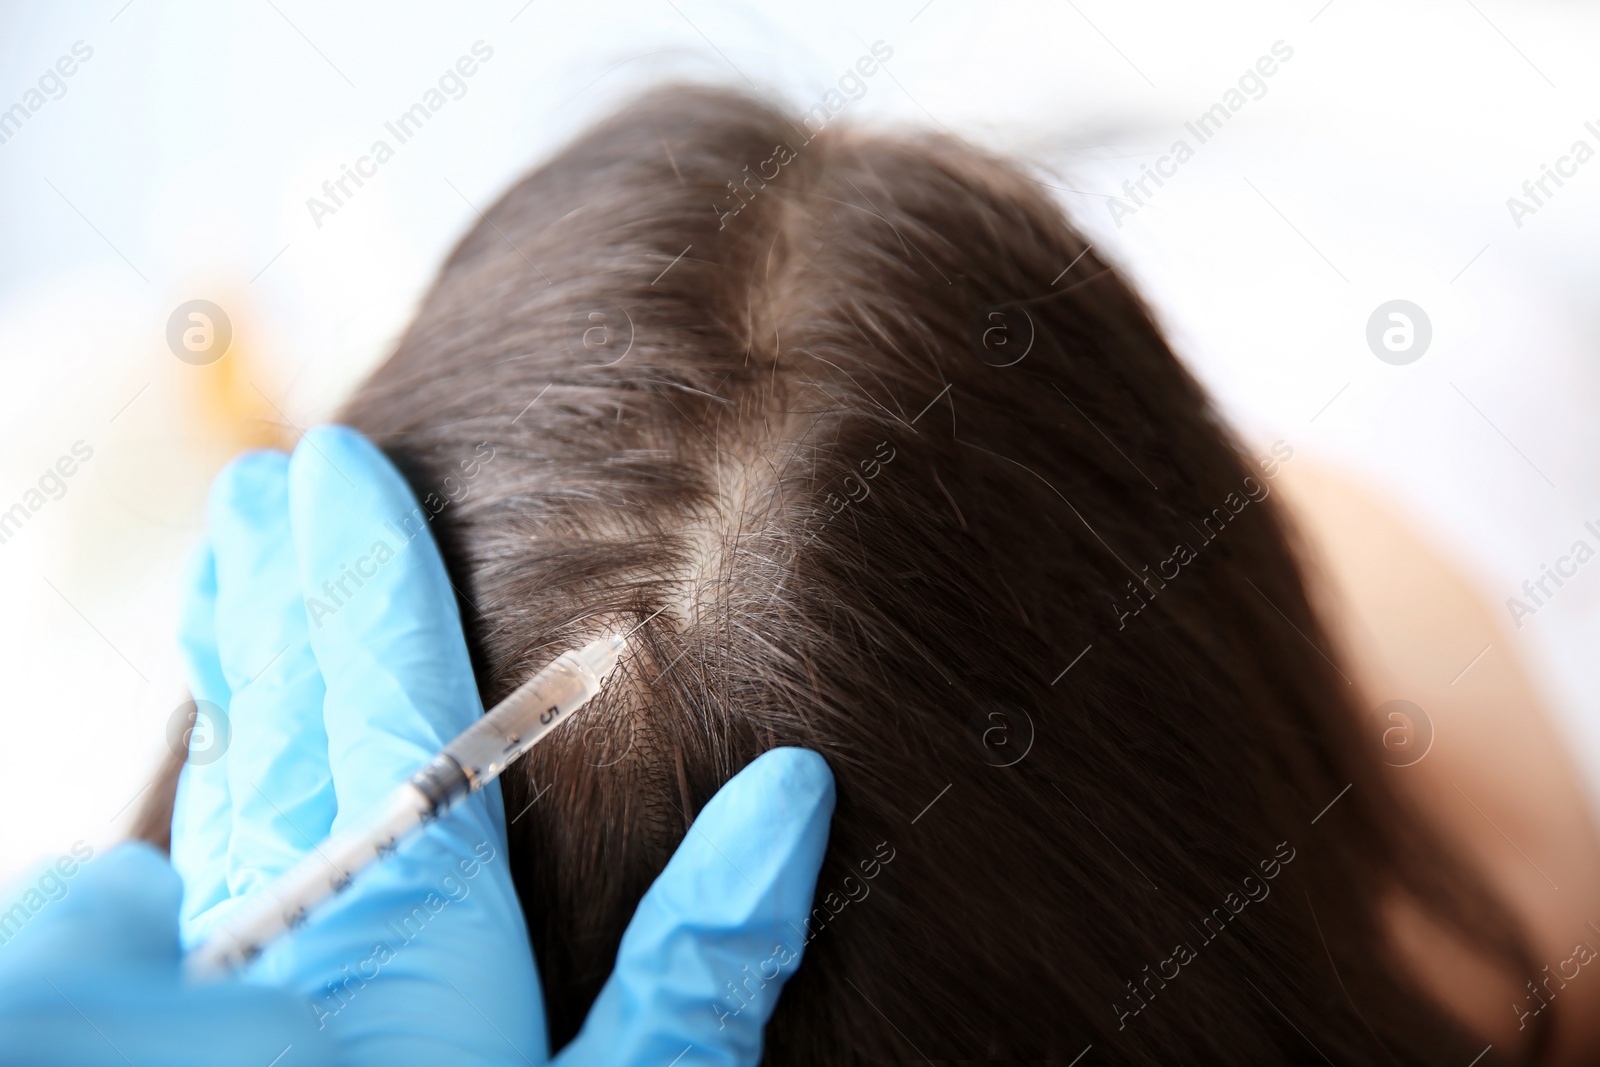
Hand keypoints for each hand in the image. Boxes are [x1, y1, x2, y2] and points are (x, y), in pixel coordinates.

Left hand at [164, 425, 834, 1064]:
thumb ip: (699, 968)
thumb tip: (790, 792)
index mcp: (413, 929)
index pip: (388, 698)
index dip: (367, 567)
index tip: (340, 463)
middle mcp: (301, 926)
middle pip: (276, 719)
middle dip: (271, 591)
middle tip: (258, 492)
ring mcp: (236, 969)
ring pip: (222, 785)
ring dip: (232, 671)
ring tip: (232, 585)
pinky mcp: (205, 1008)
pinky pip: (198, 866)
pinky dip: (216, 781)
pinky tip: (226, 765)